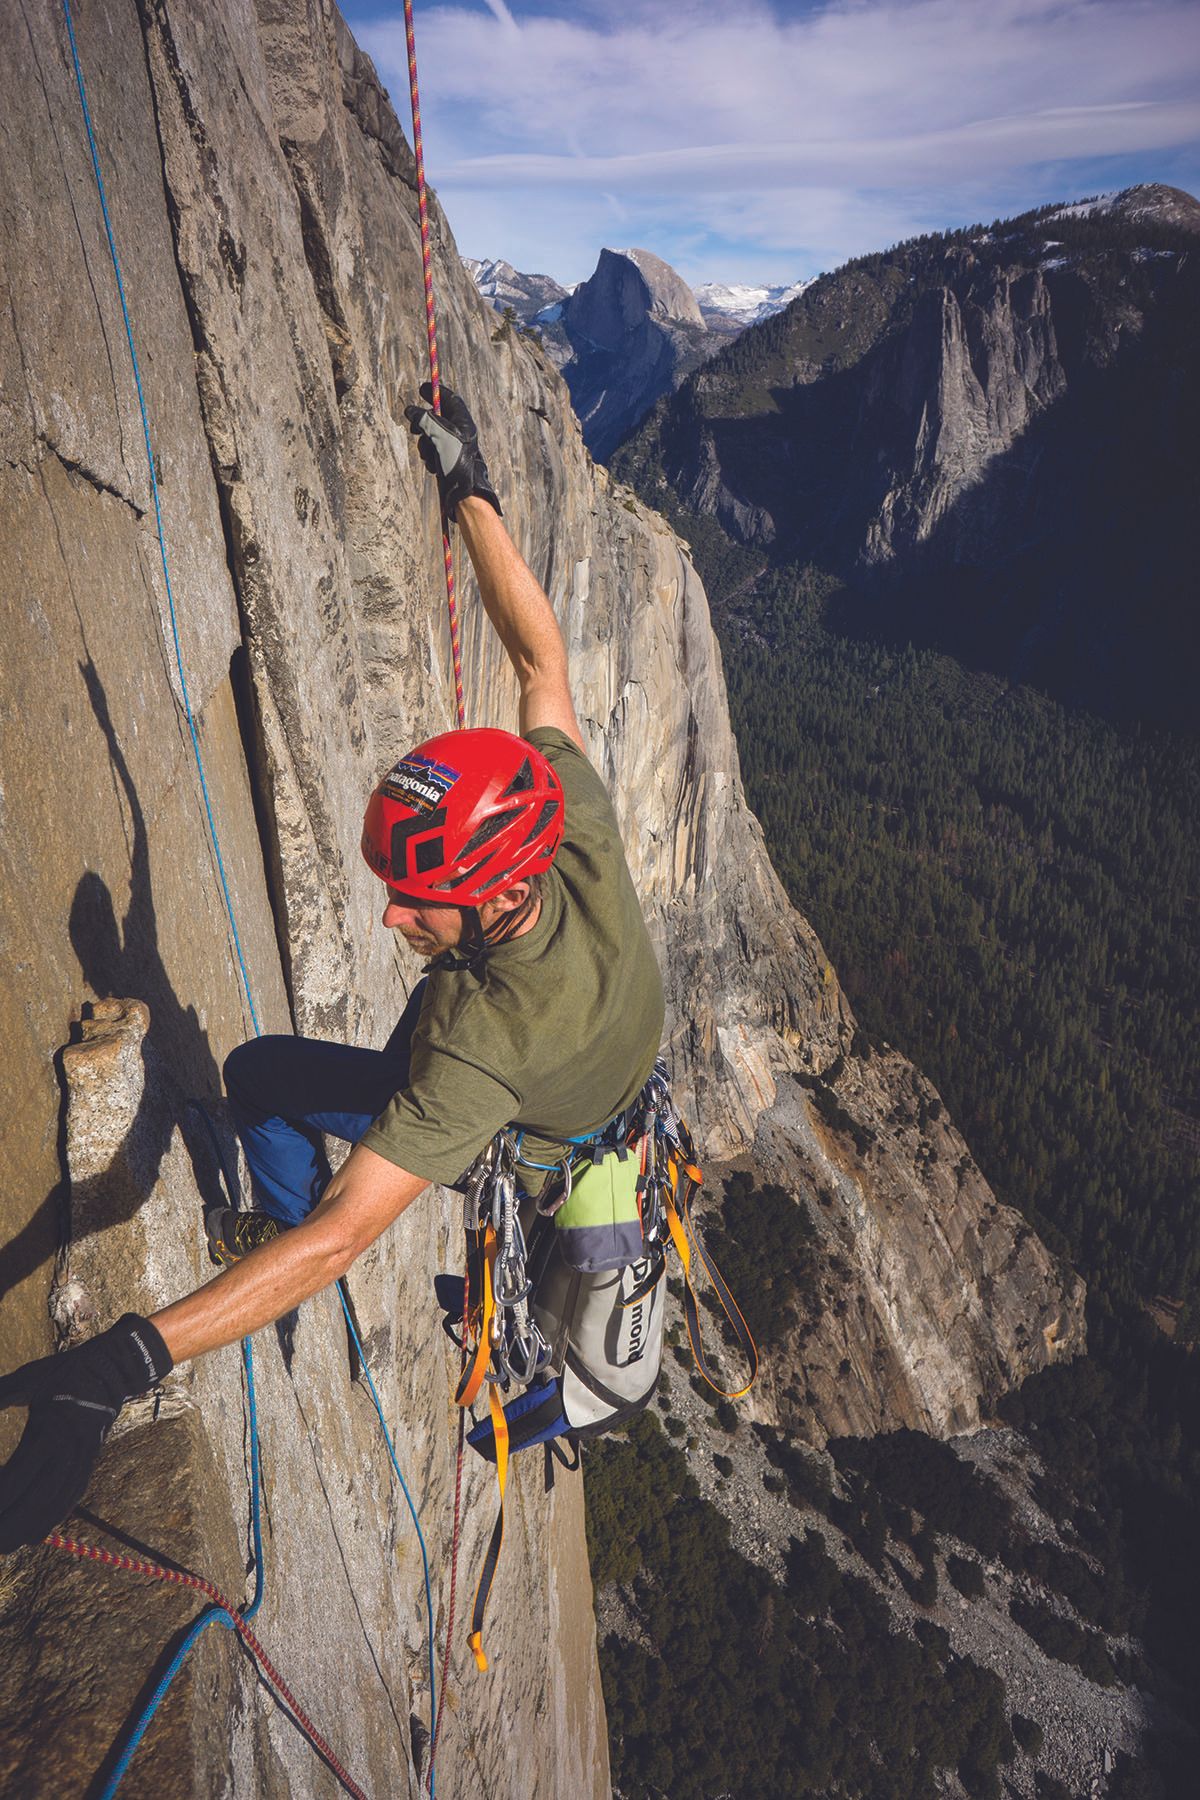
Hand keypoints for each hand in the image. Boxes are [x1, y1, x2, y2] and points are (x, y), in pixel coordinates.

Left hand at [0, 1314, 171, 1552]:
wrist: (114, 1368)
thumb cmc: (67, 1371)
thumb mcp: (30, 1378)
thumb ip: (1, 1394)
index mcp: (50, 1429)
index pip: (19, 1474)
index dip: (0, 1495)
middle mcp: (68, 1449)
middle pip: (38, 1498)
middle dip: (13, 1522)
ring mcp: (82, 1457)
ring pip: (57, 1502)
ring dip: (33, 1526)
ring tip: (10, 1545)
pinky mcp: (90, 1459)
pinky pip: (74, 1494)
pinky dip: (56, 1516)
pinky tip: (40, 1532)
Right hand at [405, 382, 501, 521]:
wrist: (462, 491)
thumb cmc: (455, 460)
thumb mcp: (438, 434)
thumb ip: (424, 419)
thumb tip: (410, 410)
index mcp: (463, 422)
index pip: (449, 400)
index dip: (435, 392)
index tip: (421, 388)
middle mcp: (459, 432)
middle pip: (437, 417)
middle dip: (423, 423)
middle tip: (413, 426)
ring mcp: (452, 446)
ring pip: (431, 435)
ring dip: (425, 444)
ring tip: (430, 454)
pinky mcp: (446, 459)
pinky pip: (432, 450)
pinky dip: (429, 456)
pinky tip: (434, 466)